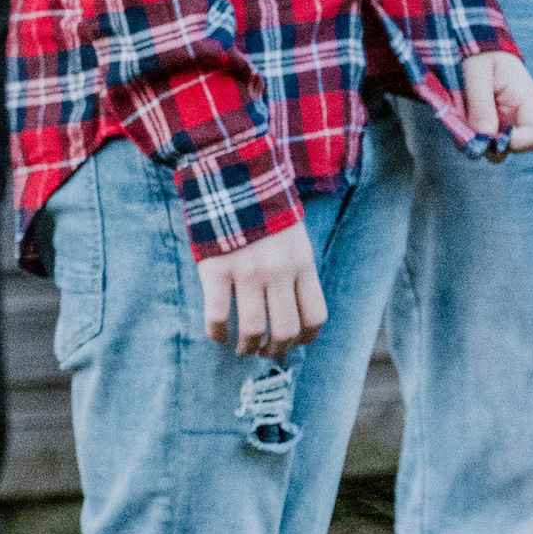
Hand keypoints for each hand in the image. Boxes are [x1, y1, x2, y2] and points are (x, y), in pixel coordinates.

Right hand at [196, 220, 324, 353]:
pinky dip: (217, 333)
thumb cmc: (266, 215)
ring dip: (249, 347)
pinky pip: (217, 315)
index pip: (315, 316)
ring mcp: (246, 272)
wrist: (234, 181)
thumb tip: (294, 312)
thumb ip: (297, 272)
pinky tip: (218, 335)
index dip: (307, 338)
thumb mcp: (295, 240)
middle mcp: (278, 272)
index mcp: (302, 264)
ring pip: (254, 329)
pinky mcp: (216, 270)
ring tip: (243, 348)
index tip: (295, 342)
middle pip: (286, 329)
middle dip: (277, 350)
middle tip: (266, 352)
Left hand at [461, 51, 532, 157]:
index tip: (491, 134)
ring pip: (494, 147)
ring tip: (458, 119)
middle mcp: (519, 115)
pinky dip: (466, 134)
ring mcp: (503, 120)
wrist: (470, 39)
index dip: (519, 143)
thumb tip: (484, 135)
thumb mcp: (477, 69)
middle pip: (515, 148)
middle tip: (466, 131)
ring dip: (474, 140)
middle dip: (489, 145)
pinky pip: (480, 138)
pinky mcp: (487, 121)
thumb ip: (480, 101)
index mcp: (527, 100)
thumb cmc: (478, 50)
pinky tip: (457, 118)